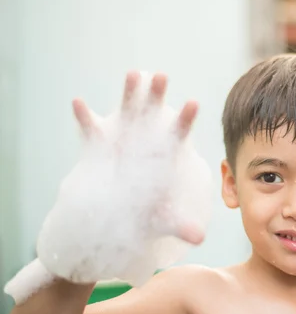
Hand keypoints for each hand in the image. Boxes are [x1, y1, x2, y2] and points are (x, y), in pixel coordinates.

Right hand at [35, 71, 211, 285]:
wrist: (118, 210)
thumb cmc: (147, 211)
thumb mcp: (161, 220)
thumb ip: (179, 225)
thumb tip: (199, 239)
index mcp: (164, 154)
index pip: (178, 133)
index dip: (186, 119)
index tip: (194, 102)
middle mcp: (145, 140)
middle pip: (153, 112)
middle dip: (157, 94)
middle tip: (162, 75)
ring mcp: (122, 138)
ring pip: (126, 110)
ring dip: (128, 93)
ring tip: (132, 73)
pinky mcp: (99, 143)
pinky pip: (91, 126)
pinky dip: (84, 115)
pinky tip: (78, 102)